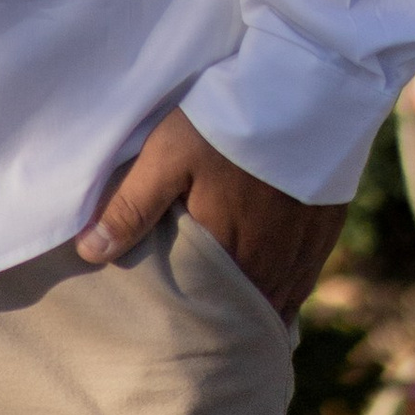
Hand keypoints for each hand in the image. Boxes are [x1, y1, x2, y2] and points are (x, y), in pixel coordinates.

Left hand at [77, 107, 343, 319]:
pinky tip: (267, 283)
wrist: (308, 90)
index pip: (206, 315)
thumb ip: (132, 206)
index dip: (189, 320)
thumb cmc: (231, 122)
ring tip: (228, 311)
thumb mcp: (169, 155)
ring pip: (275, 303)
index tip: (170, 324)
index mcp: (229, 260)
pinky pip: (301, 284)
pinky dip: (283, 289)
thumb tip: (89, 252)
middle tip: (197, 324)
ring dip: (252, 307)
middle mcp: (271, 272)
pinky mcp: (325, 235)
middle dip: (221, 320)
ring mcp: (303, 256)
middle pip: (242, 315)